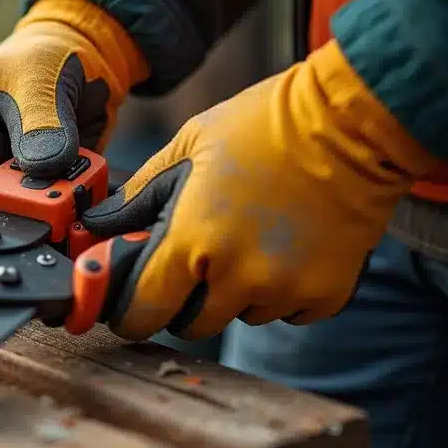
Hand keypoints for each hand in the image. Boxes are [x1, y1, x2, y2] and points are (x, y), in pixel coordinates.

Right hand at [0, 0, 148, 221]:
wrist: (81, 53)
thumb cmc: (41, 55)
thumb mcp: (36, 78)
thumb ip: (40, 123)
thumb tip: (44, 167)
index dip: (0, 215)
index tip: (38, 216)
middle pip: (3, 216)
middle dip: (39, 217)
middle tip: (69, 201)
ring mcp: (18, 182)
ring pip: (37, 220)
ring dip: (66, 210)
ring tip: (84, 185)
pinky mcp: (49, 187)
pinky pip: (66, 211)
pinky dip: (83, 202)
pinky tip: (93, 184)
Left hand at [82, 40, 439, 339]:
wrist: (351, 122)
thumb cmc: (262, 126)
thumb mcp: (186, 149)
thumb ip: (137, 198)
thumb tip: (96, 227)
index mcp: (193, 240)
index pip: (144, 310)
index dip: (131, 313)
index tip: (129, 308)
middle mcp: (239, 276)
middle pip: (191, 325)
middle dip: (184, 300)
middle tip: (195, 262)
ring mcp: (286, 289)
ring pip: (241, 316)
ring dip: (236, 293)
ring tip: (251, 237)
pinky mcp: (326, 294)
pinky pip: (286, 312)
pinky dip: (280, 291)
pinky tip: (286, 246)